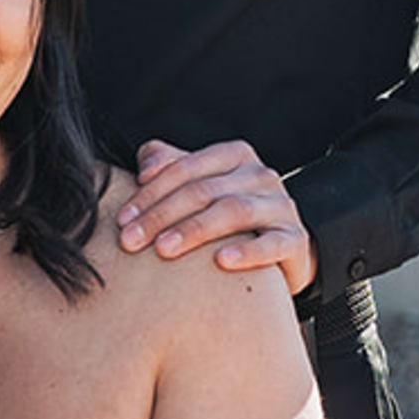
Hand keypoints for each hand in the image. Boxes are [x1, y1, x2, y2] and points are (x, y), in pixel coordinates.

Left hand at [116, 141, 316, 294]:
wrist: (282, 249)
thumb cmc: (229, 219)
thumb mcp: (200, 189)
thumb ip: (171, 168)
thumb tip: (145, 164)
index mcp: (235, 157)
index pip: (185, 168)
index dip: (150, 193)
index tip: (122, 219)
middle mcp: (260, 175)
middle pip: (203, 190)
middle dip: (161, 215)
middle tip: (130, 241)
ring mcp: (281, 206)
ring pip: (234, 211)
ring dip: (194, 230)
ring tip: (163, 249)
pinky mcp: (295, 239)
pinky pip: (272, 244)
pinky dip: (247, 251)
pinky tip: (221, 262)